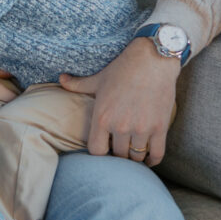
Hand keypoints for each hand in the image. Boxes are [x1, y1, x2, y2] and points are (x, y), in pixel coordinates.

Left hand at [59, 38, 179, 166]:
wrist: (153, 59)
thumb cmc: (123, 69)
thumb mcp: (98, 78)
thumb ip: (77, 84)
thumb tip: (61, 78)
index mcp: (102, 117)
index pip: (96, 151)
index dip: (100, 152)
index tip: (105, 148)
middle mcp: (120, 126)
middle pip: (118, 156)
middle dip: (118, 154)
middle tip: (120, 149)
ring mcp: (141, 128)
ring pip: (136, 157)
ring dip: (135, 156)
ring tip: (134, 152)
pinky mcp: (160, 127)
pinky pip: (156, 154)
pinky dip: (153, 160)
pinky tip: (149, 159)